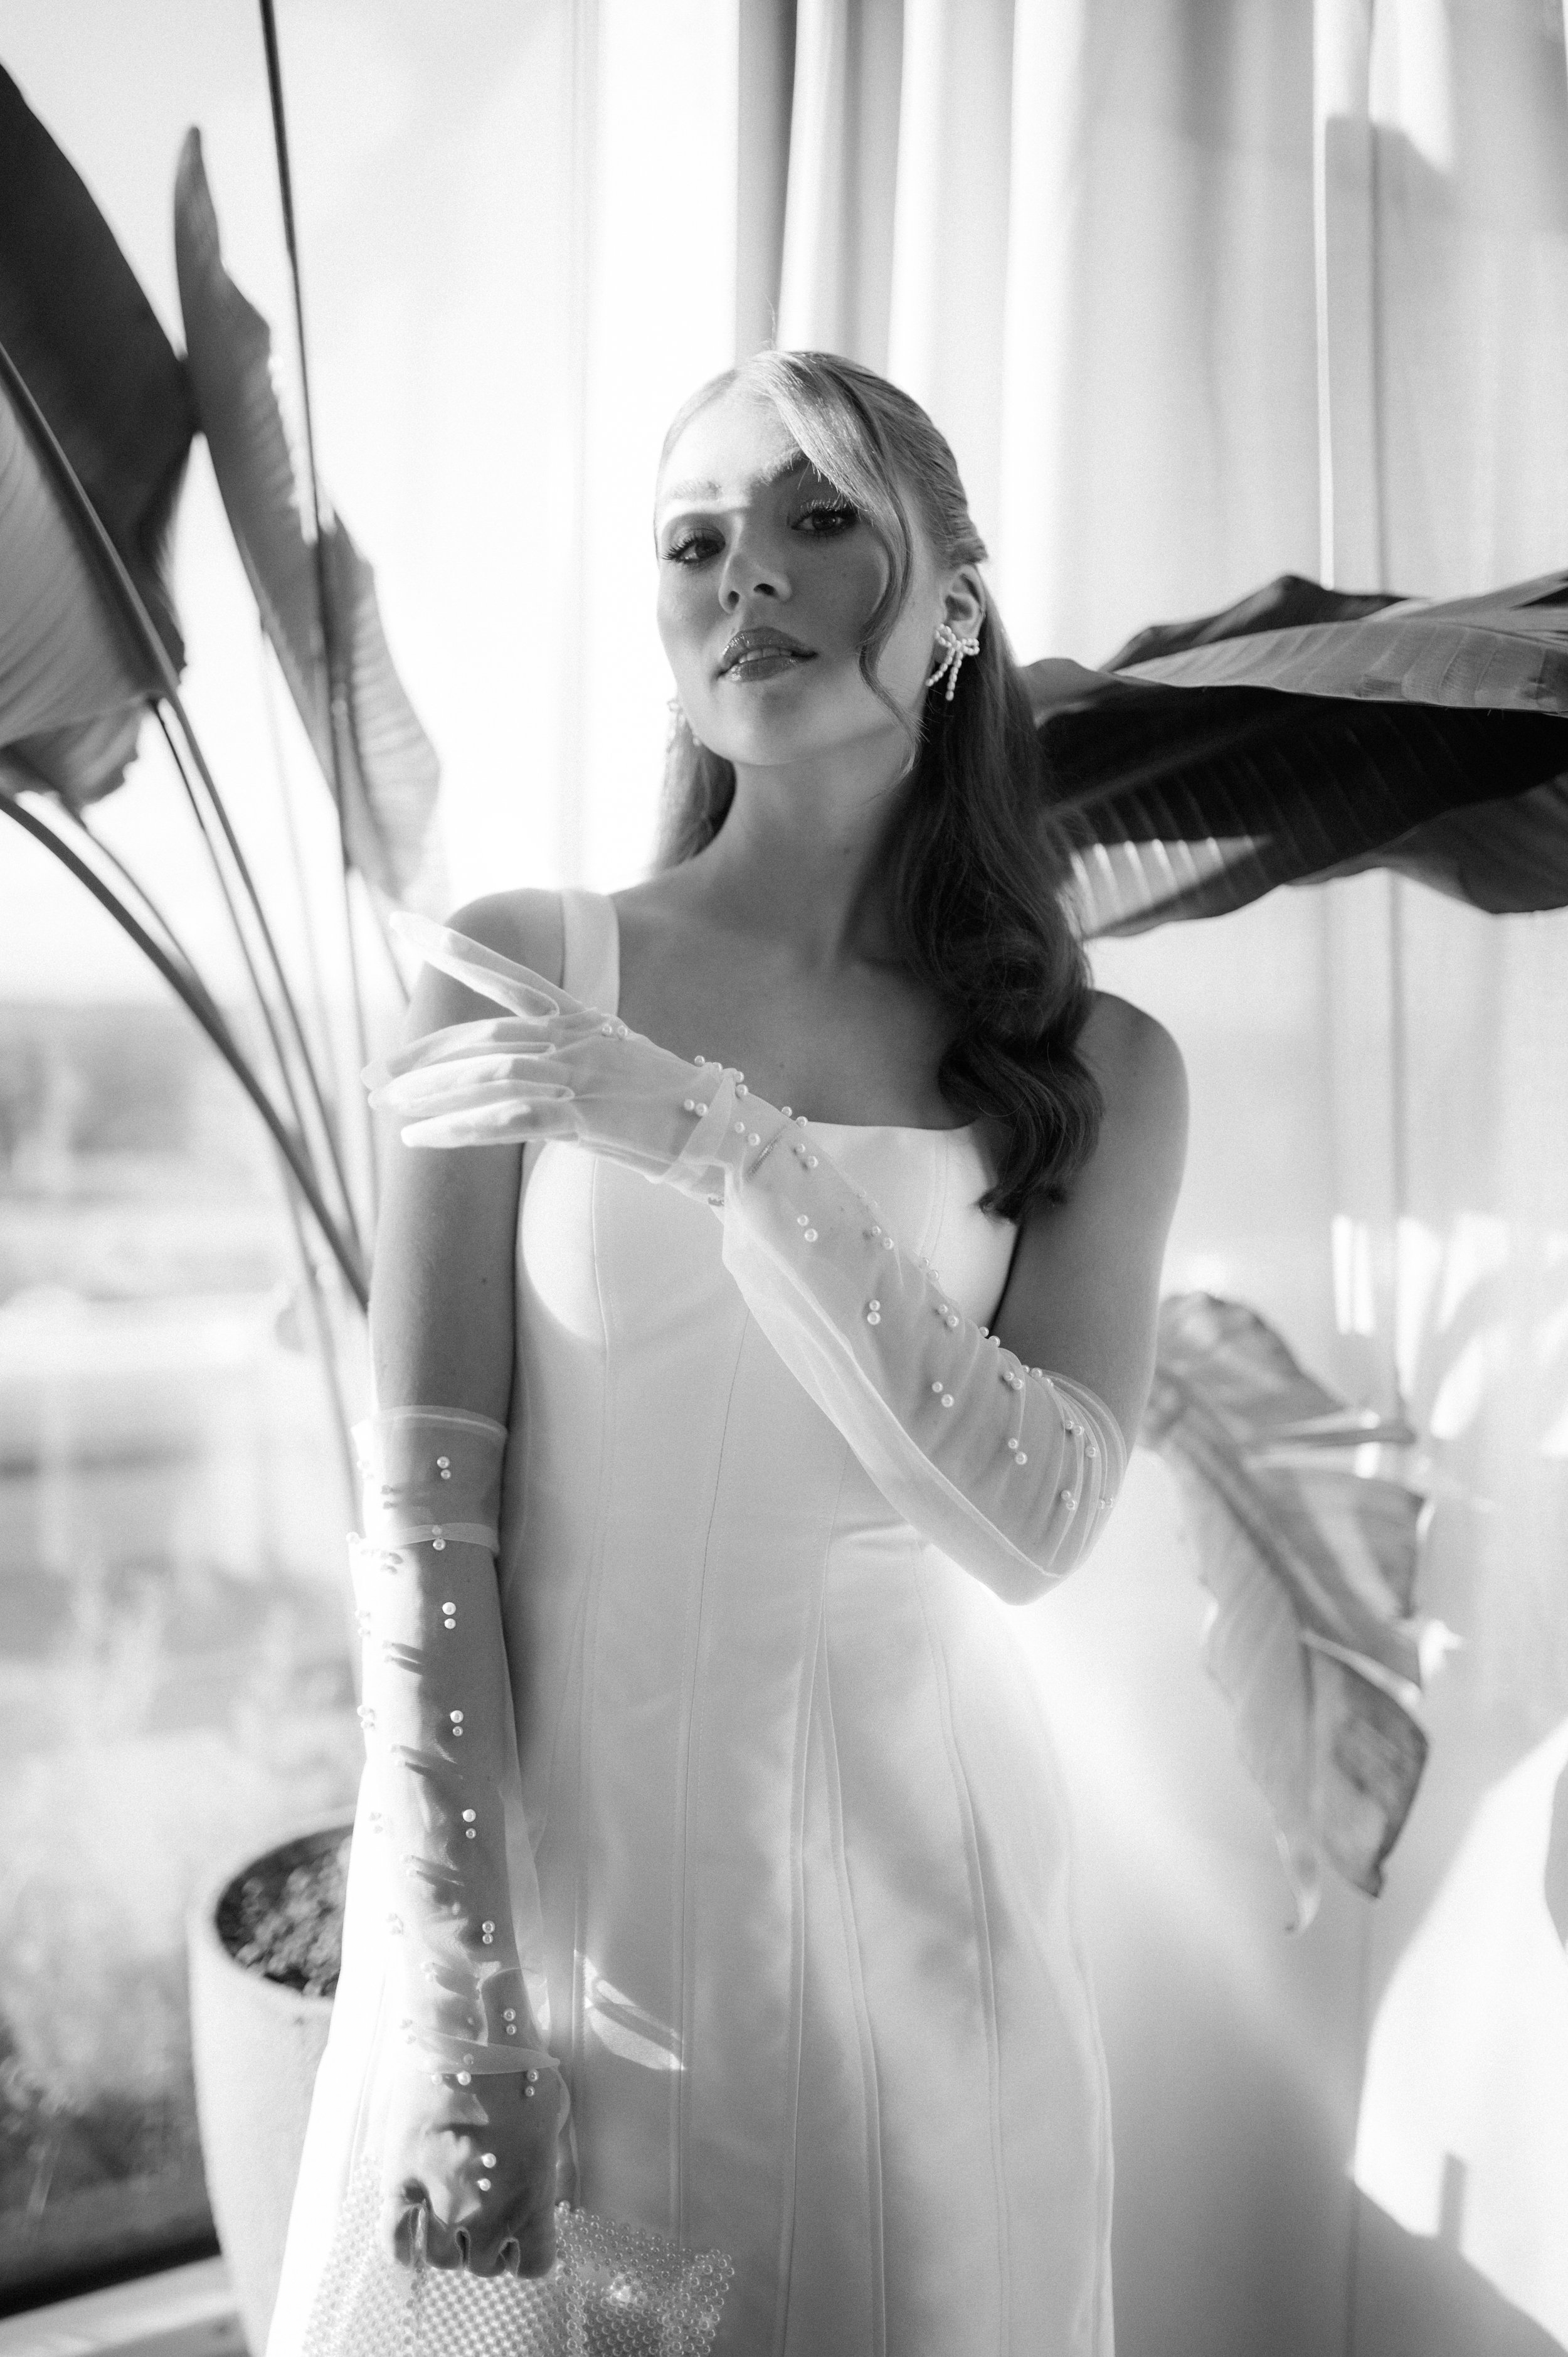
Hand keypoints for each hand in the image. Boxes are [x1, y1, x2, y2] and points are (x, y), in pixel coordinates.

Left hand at [365, 914, 783, 1184]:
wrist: (729, 1141)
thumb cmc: (673, 1111)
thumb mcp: (617, 1065)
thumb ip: (568, 1055)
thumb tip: (516, 1063)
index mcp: (585, 1016)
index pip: (508, 972)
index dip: (454, 947)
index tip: (403, 923)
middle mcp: (581, 1036)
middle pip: (483, 1033)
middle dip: (421, 1056)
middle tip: (371, 1076)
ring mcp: (586, 1074)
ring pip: (489, 1072)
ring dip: (431, 1093)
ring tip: (387, 1110)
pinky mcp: (590, 1118)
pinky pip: (509, 1119)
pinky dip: (459, 1128)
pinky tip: (421, 1140)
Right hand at [378, 2059, 567, 2277]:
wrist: (463, 2023)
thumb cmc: (518, 2059)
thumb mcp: (554, 2114)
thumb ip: (546, 2165)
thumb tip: (539, 2192)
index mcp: (532, 2192)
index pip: (535, 2264)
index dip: (529, 2254)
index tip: (524, 2239)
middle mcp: (486, 2208)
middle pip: (482, 2264)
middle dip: (487, 2246)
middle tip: (484, 2218)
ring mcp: (439, 2198)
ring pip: (441, 2258)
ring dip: (448, 2245)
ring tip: (451, 2217)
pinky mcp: (399, 2179)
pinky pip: (396, 2242)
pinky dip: (407, 2245)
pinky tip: (417, 2224)